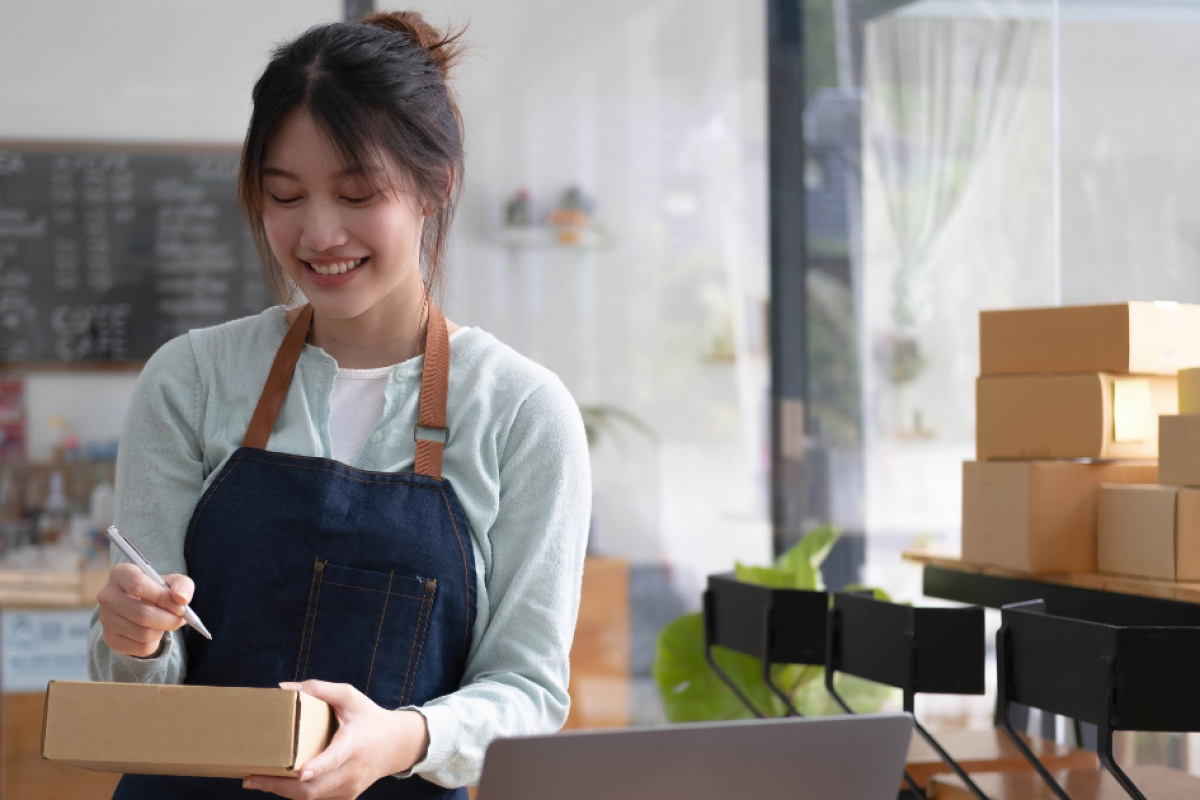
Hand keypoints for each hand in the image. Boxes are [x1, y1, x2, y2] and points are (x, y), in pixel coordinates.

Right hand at [96, 563, 193, 657]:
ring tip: (165, 623)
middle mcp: (108, 596)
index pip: (138, 585)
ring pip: (143, 633)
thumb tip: (181, 599)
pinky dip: (155, 642)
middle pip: (142, 614)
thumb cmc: (158, 590)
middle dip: (169, 619)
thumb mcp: (173, 582)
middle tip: (180, 619)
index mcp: (121, 574)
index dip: (162, 597)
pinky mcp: (110, 639)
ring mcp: (106, 619)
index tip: (179, 606)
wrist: (141, 606)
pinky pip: (140, 648)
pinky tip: (154, 632)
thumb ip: (182, 585)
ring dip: (162, 630)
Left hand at [242, 680, 429, 798]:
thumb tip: (284, 688)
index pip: (336, 758)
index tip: (300, 770)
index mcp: (355, 743)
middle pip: (314, 788)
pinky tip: (277, 783)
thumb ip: (319, 689)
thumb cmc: (369, 717)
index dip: (318, 766)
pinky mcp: (346, 796)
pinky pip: (317, 799)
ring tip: (256, 780)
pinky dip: (295, 793)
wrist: (396, 745)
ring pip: (312, 797)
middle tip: (252, 779)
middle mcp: (353, 770)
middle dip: (280, 786)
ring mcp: (349, 787)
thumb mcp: (349, 696)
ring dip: (282, 791)